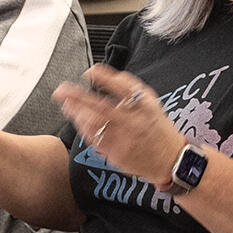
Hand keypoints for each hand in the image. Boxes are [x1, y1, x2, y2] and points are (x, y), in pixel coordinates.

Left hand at [52, 64, 184, 187]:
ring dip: (76, 113)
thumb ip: (132, 89)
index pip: (123, 88)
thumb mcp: (152, 103)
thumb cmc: (158, 129)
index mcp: (145, 107)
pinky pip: (94, 140)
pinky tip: (77, 120)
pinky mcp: (116, 154)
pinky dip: (83, 128)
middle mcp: (134, 122)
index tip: (89, 72)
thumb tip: (109, 75)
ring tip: (66, 104)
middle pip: (101, 106)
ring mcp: (124, 140)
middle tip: (62, 90)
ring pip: (94, 124)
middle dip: (78, 97)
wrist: (170, 160)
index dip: (104, 78)